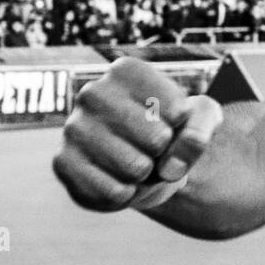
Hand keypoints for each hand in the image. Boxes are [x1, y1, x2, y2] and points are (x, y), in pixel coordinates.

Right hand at [53, 57, 222, 211]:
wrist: (143, 160)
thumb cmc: (172, 128)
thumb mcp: (200, 119)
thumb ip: (200, 131)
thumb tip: (171, 167)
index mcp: (126, 70)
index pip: (178, 111)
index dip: (184, 127)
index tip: (171, 120)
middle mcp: (93, 92)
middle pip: (157, 139)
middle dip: (165, 153)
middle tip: (154, 147)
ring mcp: (73, 127)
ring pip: (135, 168)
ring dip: (147, 176)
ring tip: (138, 163)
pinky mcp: (63, 162)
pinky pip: (113, 191)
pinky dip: (127, 194)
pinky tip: (119, 179)